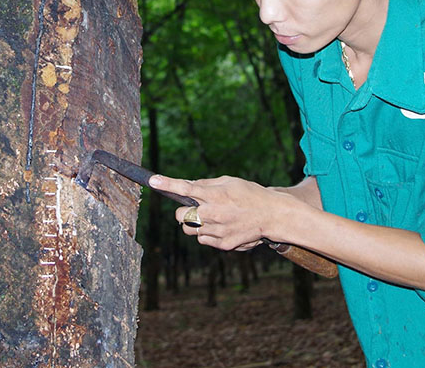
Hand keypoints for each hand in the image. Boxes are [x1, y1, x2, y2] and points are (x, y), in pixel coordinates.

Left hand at [149, 174, 282, 250]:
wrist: (272, 215)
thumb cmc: (251, 194)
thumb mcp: (230, 182)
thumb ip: (207, 185)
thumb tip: (189, 187)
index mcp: (215, 195)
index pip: (185, 188)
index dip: (166, 184)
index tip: (153, 180)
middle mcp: (213, 214)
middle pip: (180, 216)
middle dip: (183, 212)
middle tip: (194, 208)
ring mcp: (217, 231)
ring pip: (189, 230)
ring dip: (194, 224)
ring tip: (211, 218)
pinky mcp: (223, 244)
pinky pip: (203, 240)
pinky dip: (207, 234)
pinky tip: (221, 227)